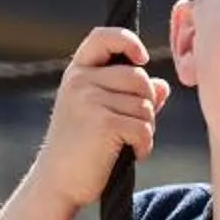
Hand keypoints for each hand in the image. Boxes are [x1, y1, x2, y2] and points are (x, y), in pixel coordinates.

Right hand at [26, 28, 167, 209]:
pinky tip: (130, 154)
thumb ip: (130, 97)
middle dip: (146, 105)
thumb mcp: (101, 115)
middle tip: (132, 129)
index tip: (141, 57)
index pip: (103, 37)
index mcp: (78, 73)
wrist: (58, 182)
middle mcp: (80, 81)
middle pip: (139, 78)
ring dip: (146, 130)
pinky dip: (144, 146)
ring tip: (125, 144)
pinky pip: (144, 128)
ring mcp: (89, 100)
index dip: (127, 41)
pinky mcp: (103, 123)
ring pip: (145, 106)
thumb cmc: (82, 150)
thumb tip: (162, 85)